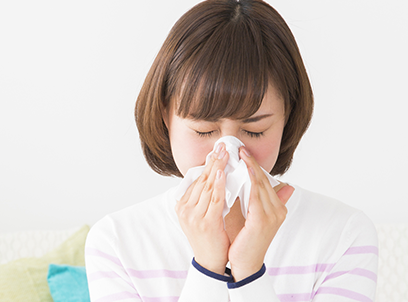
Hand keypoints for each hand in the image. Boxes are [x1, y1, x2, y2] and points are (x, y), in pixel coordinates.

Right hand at [175, 143, 230, 274]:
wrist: (210, 261)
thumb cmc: (209, 236)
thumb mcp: (203, 213)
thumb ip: (207, 196)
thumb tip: (216, 175)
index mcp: (183, 205)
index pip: (197, 179)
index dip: (208, 164)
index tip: (216, 150)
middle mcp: (185, 209)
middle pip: (201, 180)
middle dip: (213, 161)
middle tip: (222, 146)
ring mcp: (194, 216)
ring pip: (208, 187)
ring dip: (217, 168)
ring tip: (225, 154)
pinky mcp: (205, 223)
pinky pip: (214, 200)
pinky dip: (219, 185)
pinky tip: (223, 174)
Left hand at [228, 147, 293, 280]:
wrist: (244, 264)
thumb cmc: (243, 240)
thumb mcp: (247, 215)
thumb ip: (250, 198)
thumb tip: (245, 182)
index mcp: (276, 208)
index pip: (265, 181)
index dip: (254, 165)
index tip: (243, 152)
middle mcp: (278, 210)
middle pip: (264, 180)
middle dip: (252, 162)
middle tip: (240, 147)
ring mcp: (272, 216)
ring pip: (261, 185)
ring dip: (251, 167)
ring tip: (241, 153)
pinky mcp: (262, 221)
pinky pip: (257, 196)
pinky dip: (252, 181)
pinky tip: (246, 170)